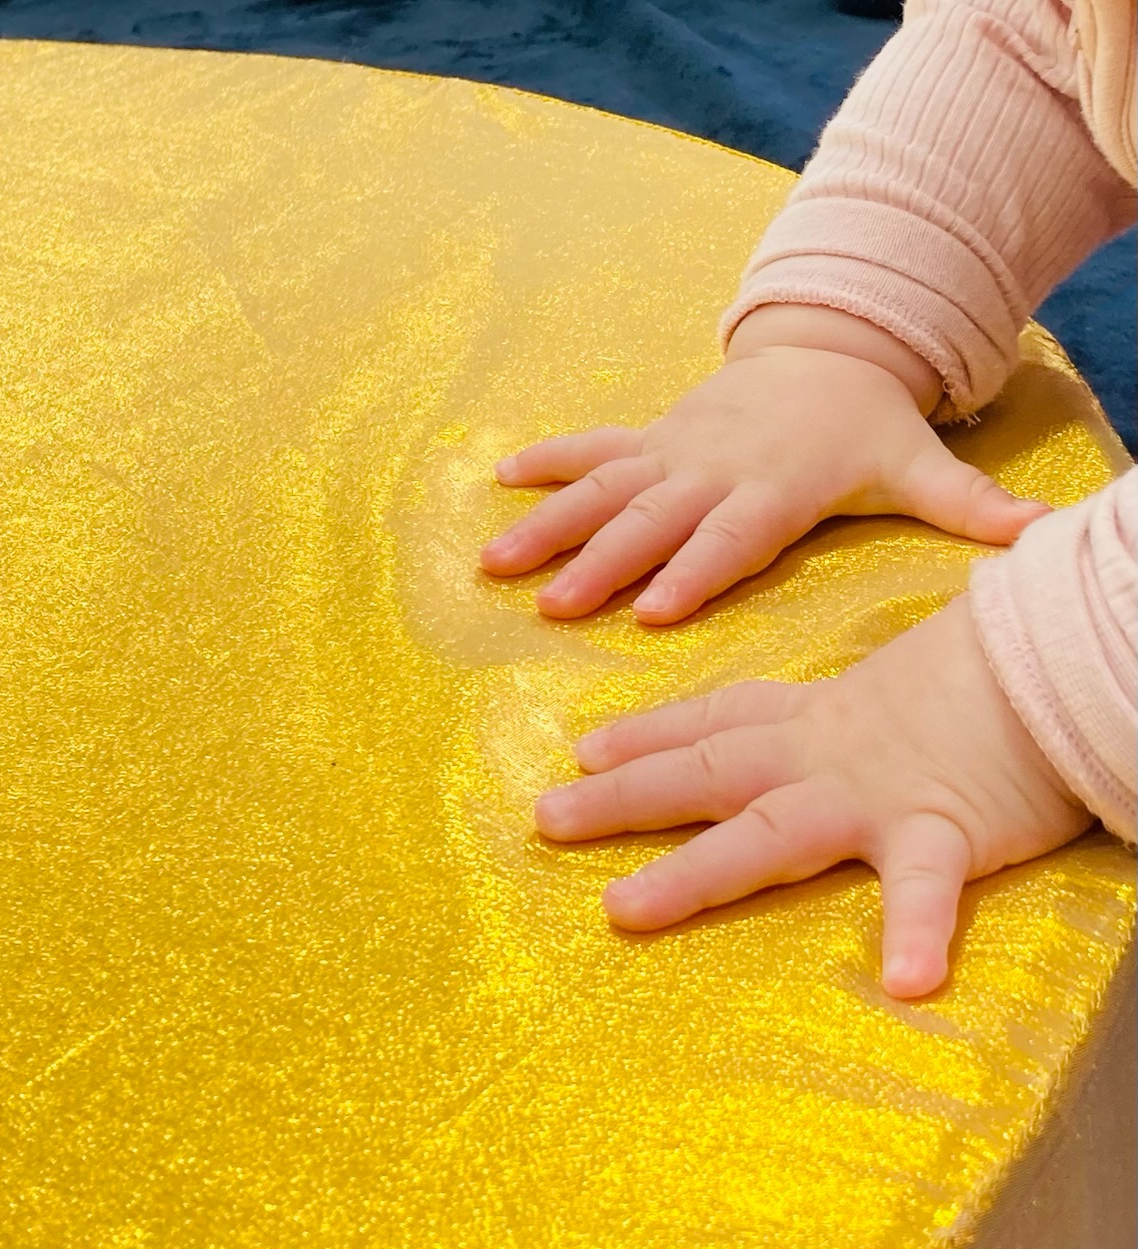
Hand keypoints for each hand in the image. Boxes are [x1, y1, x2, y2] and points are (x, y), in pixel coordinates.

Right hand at [481, 306, 1049, 623]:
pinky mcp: (651, 438)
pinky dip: (545, 460)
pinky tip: (496, 480)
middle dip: (604, 563)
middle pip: (653, 522)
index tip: (654, 609)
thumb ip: (969, 507)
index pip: (729, 538)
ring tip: (496, 562)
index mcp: (772, 490)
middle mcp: (714, 470)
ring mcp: (674, 452)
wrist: (828, 350)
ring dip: (551, 525)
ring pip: (604, 490)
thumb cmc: (867, 431)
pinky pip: (590, 447)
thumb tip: (1040, 532)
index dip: (694, 571)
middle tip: (559, 605)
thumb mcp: (918, 468)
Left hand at [534, 597, 1090, 997]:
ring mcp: (876, 797)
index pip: (720, 719)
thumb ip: (854, 716)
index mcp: (821, 718)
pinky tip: (905, 982)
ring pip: (767, 838)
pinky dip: (918, 932)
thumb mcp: (903, 688)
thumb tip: (819, 734)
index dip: (649, 733)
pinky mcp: (946, 831)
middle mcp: (827, 757)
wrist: (1070, 645)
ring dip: (692, 876)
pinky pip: (928, 890)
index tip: (587, 745)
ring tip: (624, 912)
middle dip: (622, 796)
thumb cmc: (999, 668)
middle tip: (545, 818)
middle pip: (707, 773)